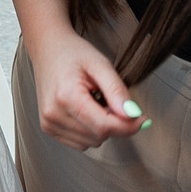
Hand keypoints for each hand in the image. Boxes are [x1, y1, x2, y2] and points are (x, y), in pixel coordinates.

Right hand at [28, 28, 143, 149]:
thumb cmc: (72, 53)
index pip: (104, 127)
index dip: (128, 126)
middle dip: (113, 123)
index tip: (142, 119)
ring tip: (94, 102)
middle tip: (110, 99)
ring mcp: (48, 123)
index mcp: (66, 96)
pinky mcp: (48, 128)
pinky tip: (85, 110)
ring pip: (91, 143)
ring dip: (101, 128)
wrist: (48, 49)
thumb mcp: (100, 65)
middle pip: (99, 136)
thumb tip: (133, 114)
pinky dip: (89, 130)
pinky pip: (80, 142)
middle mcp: (53, 114)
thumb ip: (117, 90)